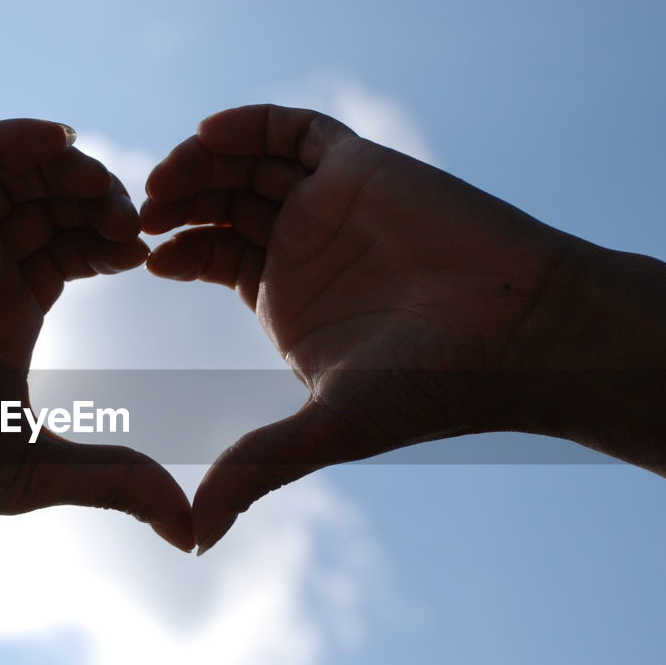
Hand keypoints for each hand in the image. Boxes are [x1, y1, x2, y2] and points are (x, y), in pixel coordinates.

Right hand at [0, 119, 192, 554]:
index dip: (114, 239)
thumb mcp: (46, 466)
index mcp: (7, 311)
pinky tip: (60, 140)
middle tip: (138, 222)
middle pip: (47, 204)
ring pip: (9, 175)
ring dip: (63, 170)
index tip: (151, 253)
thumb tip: (192, 534)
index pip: (70, 247)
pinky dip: (7, 139)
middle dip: (98, 201)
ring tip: (106, 195)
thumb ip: (122, 480)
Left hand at [142, 104, 579, 551]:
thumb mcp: (325, 430)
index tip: (142, 256)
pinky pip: (295, 130)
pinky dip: (248, 124)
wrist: (523, 332)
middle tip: (142, 211)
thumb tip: (193, 541)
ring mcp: (332, 205)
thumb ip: (255, 470)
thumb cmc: (434, 387)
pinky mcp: (363, 167)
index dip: (171, 249)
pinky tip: (208, 134)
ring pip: (247, 162)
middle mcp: (304, 248)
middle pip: (219, 201)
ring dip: (200, 162)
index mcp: (286, 299)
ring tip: (168, 182)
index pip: (209, 254)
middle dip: (176, 199)